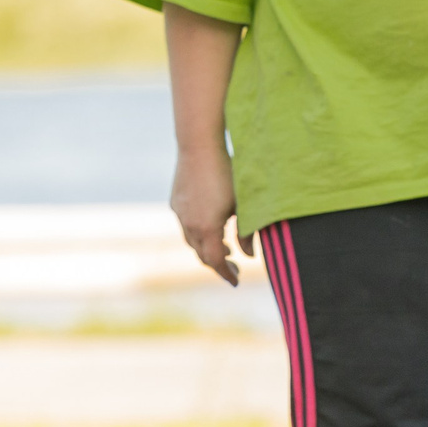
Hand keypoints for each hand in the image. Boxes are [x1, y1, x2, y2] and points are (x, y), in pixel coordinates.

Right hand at [171, 147, 245, 284]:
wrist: (199, 146)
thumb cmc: (228, 173)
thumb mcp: (244, 204)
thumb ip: (247, 233)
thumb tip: (251, 257)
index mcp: (207, 229)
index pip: (215, 262)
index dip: (226, 273)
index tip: (236, 281)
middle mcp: (189, 224)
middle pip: (202, 254)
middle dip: (217, 263)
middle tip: (234, 266)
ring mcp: (180, 213)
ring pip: (192, 241)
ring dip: (207, 248)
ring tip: (224, 247)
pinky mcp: (176, 202)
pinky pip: (186, 225)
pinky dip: (198, 233)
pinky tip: (210, 225)